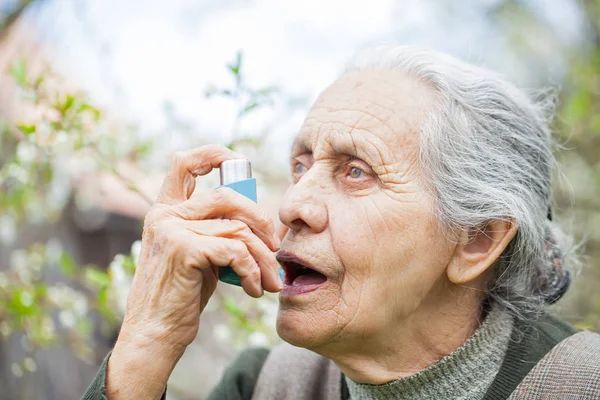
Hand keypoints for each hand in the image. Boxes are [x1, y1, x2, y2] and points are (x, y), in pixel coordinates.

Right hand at [106, 145, 281, 398]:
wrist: (156, 333)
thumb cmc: (181, 296)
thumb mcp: (197, 254)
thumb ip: (216, 230)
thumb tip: (261, 220)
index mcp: (166, 210)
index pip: (185, 162)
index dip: (215, 154)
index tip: (241, 163)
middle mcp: (165, 214)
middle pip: (227, 195)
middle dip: (260, 219)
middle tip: (274, 247)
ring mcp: (171, 229)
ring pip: (238, 228)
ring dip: (263, 258)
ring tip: (269, 282)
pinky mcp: (183, 249)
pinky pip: (235, 250)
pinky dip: (253, 271)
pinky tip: (254, 290)